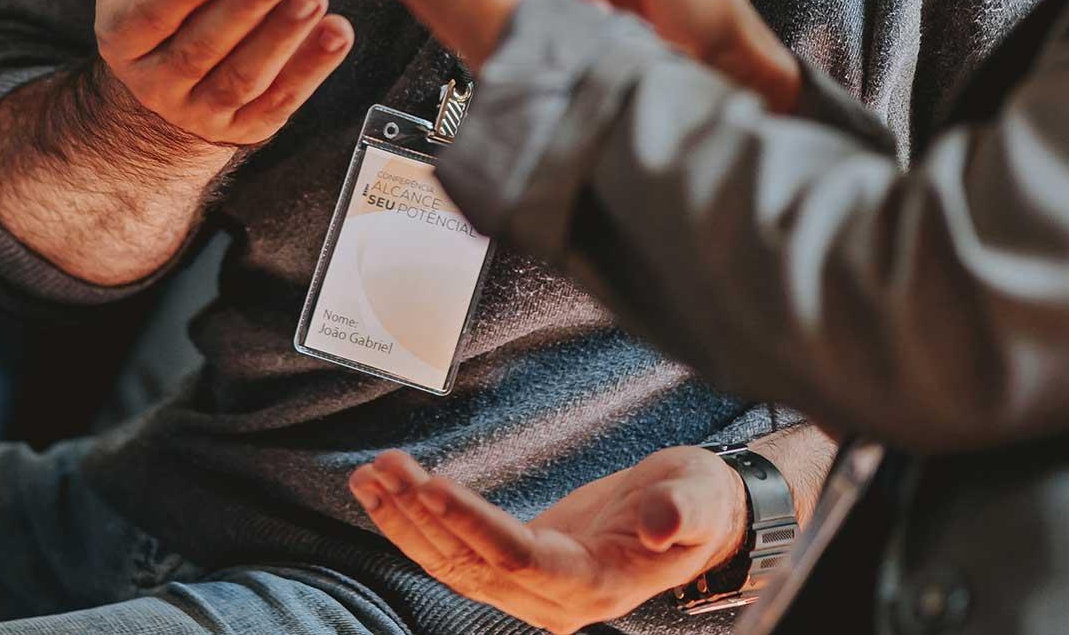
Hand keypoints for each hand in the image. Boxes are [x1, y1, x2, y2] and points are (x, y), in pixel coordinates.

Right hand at [92, 0, 353, 150]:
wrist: (168, 85)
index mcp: (124, 34)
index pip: (153, 13)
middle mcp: (157, 81)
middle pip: (202, 47)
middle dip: (243, 9)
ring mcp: (202, 111)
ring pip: (244, 77)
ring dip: (283, 37)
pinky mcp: (247, 126)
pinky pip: (282, 99)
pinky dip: (312, 67)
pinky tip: (338, 32)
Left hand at [349, 445, 745, 633]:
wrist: (688, 520)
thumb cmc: (695, 504)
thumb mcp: (699, 499)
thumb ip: (683, 512)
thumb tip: (661, 523)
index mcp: (595, 585)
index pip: (520, 559)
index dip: (474, 526)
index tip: (433, 488)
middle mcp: (554, 599)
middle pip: (474, 565)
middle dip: (423, 517)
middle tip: (385, 468)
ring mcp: (532, 590)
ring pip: (454, 565)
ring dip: (406, 522)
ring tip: (369, 476)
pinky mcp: (517, 569)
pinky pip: (457, 554)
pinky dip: (418, 525)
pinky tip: (388, 493)